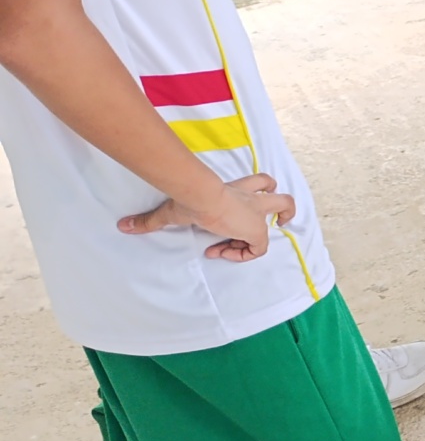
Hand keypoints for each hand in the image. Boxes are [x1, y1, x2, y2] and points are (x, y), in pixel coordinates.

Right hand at [119, 172, 294, 263]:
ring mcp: (256, 214)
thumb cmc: (189, 199)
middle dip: (283, 207)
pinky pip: (259, 248)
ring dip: (282, 222)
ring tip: (257, 240)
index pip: (254, 185)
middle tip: (278, 220)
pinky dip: (246, 254)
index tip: (222, 223)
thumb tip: (123, 225)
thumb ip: (149, 220)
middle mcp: (251, 199)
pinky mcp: (257, 231)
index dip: (249, 197)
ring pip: (285, 208)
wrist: (202, 197)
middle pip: (278, 194)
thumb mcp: (170, 210)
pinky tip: (224, 254)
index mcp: (235, 190)